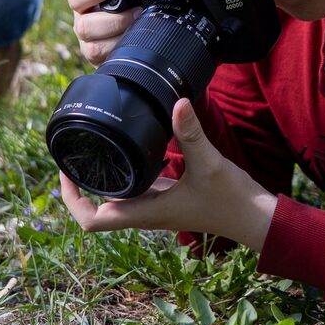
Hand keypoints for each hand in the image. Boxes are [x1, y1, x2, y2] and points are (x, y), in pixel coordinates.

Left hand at [58, 98, 277, 250]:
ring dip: (101, 182)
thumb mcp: (210, 163)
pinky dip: (127, 174)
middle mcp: (147, 214)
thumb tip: (178, 103)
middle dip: (79, 188)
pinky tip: (132, 150)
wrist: (256, 219)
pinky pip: (138, 190)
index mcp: (147, 213)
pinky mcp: (170, 199)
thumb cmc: (233, 200)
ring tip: (92, 150)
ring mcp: (157, 207)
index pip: (92, 221)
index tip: (68, 171)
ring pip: (116, 200)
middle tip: (73, 155)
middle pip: (97, 212)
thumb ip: (191, 133)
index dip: (72, 200)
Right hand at [68, 0, 168, 65]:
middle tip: (137, 12)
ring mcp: (90, 45)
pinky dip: (121, 54)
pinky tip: (137, 46)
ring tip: (139, 28)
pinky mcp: (100, 63)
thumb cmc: (133, 2)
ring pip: (94, 47)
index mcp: (86, 0)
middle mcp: (84, 23)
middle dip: (113, 20)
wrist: (140, 32)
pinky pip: (105, 63)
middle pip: (85, 25)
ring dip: (119, 38)